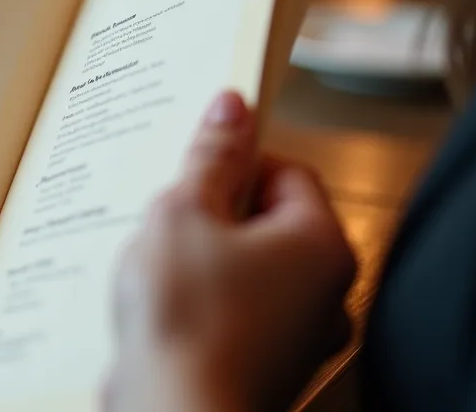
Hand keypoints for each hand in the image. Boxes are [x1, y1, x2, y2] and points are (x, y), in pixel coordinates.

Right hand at [104, 91, 356, 411]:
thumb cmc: (187, 322)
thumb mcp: (184, 213)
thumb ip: (211, 157)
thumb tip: (231, 109)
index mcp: (319, 244)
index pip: (285, 170)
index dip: (232, 161)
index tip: (192, 163)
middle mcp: (322, 293)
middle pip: (262, 221)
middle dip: (207, 214)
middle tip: (164, 218)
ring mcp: (293, 336)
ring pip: (241, 270)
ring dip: (196, 261)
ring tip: (154, 268)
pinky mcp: (259, 366)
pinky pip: (228, 314)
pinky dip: (195, 306)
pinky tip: (156, 308)